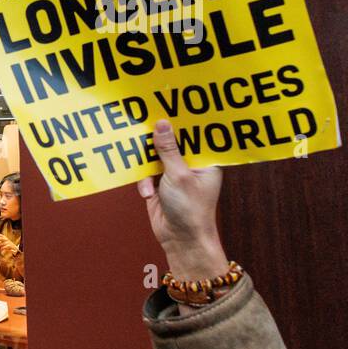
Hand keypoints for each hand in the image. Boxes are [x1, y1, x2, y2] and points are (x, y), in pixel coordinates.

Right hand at [136, 120, 227, 281]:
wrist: (180, 239)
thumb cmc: (190, 209)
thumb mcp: (178, 175)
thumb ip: (168, 149)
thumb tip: (162, 124)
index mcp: (204, 161)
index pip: (192, 135)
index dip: (180, 124)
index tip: (166, 109)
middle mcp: (190, 166)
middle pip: (170, 145)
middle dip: (158, 144)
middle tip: (145, 130)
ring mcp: (173, 177)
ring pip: (154, 159)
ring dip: (148, 167)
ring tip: (147, 173)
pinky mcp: (158, 187)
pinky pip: (145, 174)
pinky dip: (143, 182)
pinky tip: (147, 193)